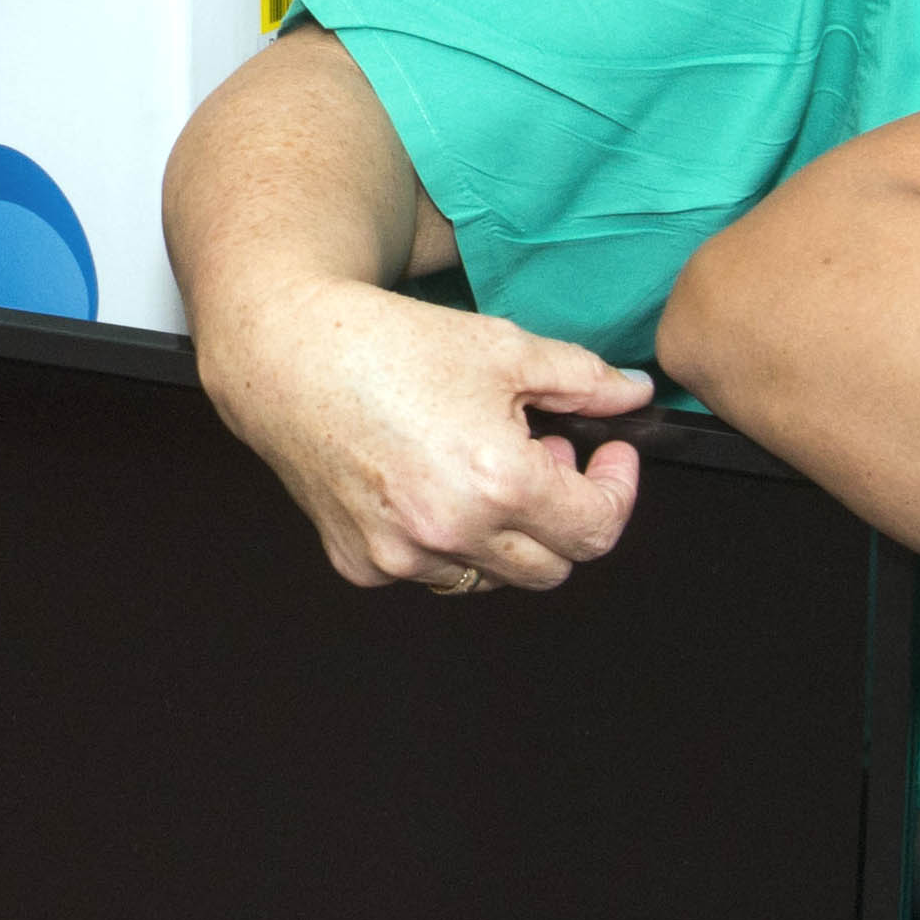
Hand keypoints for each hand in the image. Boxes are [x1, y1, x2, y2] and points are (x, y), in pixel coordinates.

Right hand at [201, 279, 649, 590]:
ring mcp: (400, 557)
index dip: (614, 491)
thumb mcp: (504, 348)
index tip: (605, 456)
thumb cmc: (388, 342)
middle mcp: (450, 534)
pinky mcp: (359, 562)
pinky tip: (428, 483)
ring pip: (489, 577)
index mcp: (498, 484)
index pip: (596, 531)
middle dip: (562, 515)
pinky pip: (428, 572)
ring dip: (503, 534)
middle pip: (551, 568)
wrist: (285, 351)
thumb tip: (634, 396)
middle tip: (545, 454)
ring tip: (482, 467)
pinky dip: (443, 540)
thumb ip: (582, 381)